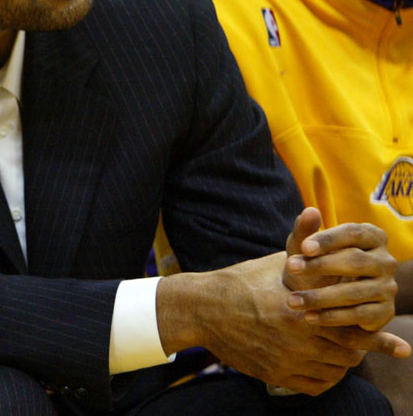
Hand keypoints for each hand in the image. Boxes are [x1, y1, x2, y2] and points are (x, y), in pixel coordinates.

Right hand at [160, 252, 400, 395]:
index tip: (403, 347)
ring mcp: (285, 361)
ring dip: (341, 362)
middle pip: (348, 353)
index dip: (379, 339)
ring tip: (339, 349)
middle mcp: (296, 340)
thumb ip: (300, 240)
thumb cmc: (241, 282)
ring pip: (333, 371)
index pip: (353, 330)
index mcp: (301, 311)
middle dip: (359, 348)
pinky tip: (322, 365)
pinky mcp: (274, 376)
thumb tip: (313, 209)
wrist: (202, 309)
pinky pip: (314, 386)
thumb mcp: (274, 262)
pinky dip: (324, 378)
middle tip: (359, 341)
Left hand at [283, 208, 405, 335]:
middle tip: (291, 268)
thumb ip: (305, 231)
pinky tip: (309, 317)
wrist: (324, 298)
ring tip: (292, 300)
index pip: (353, 233)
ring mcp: (388, 287)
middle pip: (355, 261)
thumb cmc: (315, 265)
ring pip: (354, 292)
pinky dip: (332, 316)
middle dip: (320, 265)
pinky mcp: (385, 312)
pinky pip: (359, 315)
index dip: (328, 240)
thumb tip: (310, 211)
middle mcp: (385, 261)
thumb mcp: (305, 248)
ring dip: (320, 297)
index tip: (304, 247)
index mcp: (371, 237)